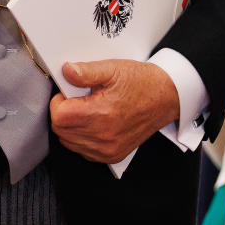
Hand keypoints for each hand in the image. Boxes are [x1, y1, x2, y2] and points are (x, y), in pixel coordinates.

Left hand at [49, 58, 179, 163]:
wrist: (166, 98)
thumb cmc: (142, 83)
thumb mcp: (113, 69)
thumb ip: (86, 71)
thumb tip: (66, 71)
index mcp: (102, 114)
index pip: (59, 116)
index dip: (58, 102)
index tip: (67, 93)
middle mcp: (104, 136)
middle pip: (61, 130)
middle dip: (63, 113)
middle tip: (78, 100)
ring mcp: (108, 150)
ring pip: (68, 142)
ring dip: (70, 127)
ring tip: (87, 110)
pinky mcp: (112, 156)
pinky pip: (82, 151)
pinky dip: (80, 138)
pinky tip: (92, 123)